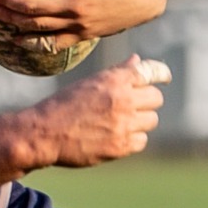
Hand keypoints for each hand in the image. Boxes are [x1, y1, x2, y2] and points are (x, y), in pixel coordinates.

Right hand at [25, 58, 169, 168]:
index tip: (164, 77)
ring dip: (140, 121)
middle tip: (132, 106)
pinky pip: (141, 140)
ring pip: (151, 120)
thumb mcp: (89, 83)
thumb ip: (117, 74)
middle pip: (156, 98)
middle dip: (146, 102)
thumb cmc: (63, 106)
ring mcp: (123, 124)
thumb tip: (137, 61)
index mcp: (114, 80)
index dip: (161, 73)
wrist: (43, 134)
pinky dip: (132, 139)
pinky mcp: (121, 146)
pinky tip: (115, 137)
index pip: (150, 72)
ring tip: (119, 123)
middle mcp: (122, 100)